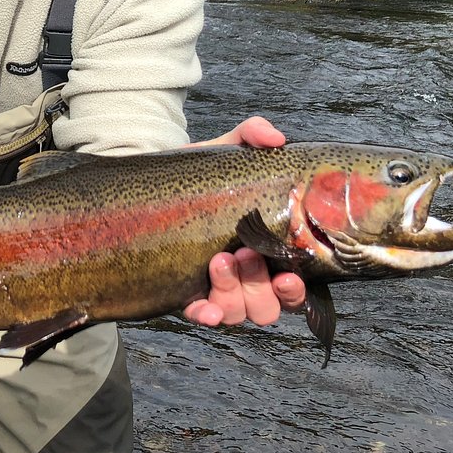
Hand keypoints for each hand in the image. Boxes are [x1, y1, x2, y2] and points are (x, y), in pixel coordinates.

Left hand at [182, 115, 304, 326]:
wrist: (157, 185)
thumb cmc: (204, 174)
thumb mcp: (227, 150)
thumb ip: (252, 135)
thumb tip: (275, 138)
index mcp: (267, 251)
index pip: (294, 286)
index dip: (295, 290)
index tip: (287, 274)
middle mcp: (247, 277)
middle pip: (268, 307)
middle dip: (258, 286)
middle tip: (243, 254)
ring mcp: (217, 289)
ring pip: (239, 313)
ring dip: (233, 294)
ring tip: (217, 261)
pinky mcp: (186, 294)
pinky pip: (201, 316)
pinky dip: (206, 316)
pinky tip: (203, 310)